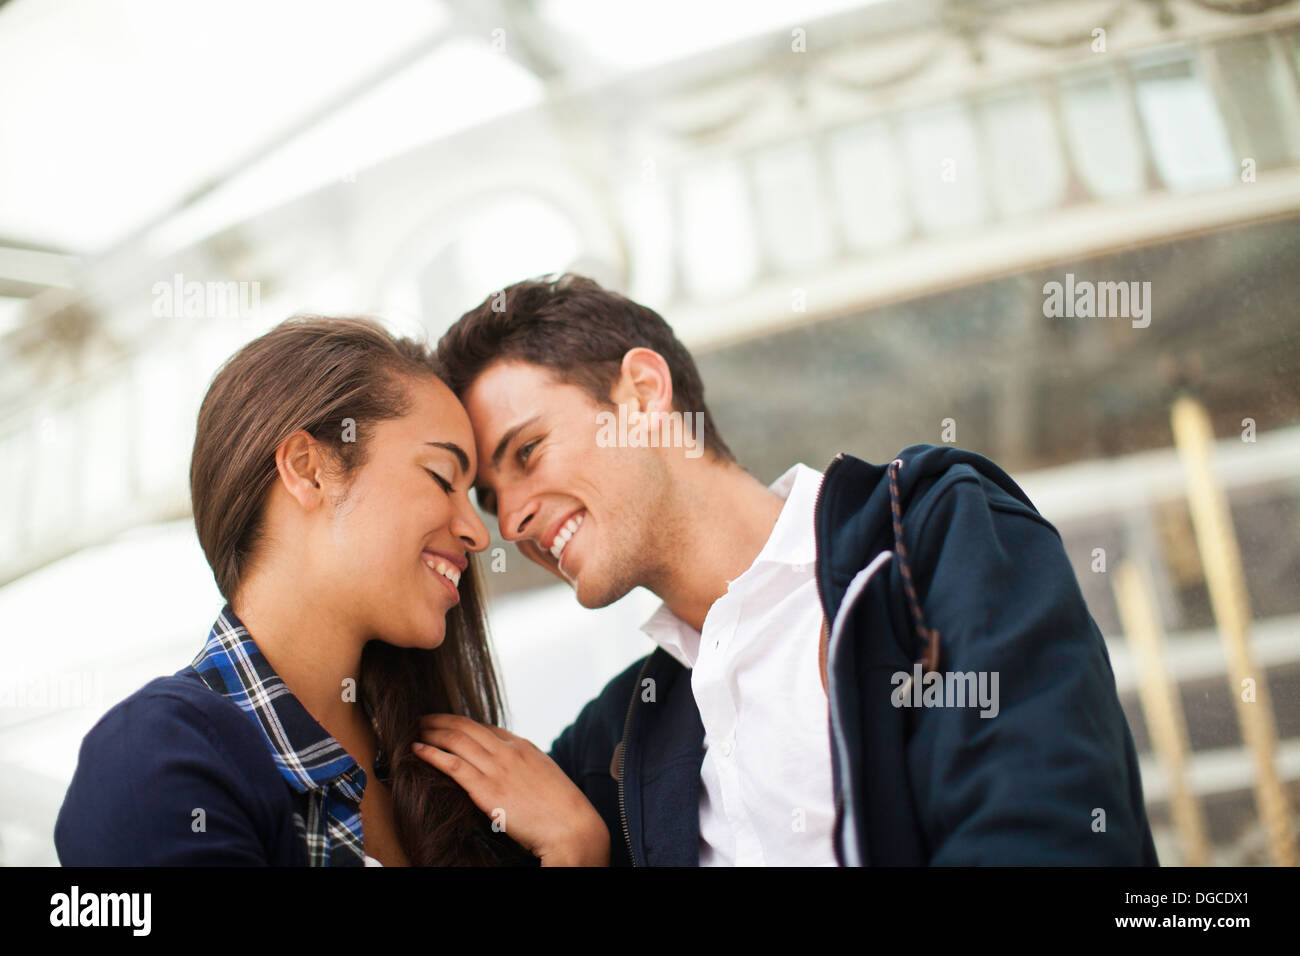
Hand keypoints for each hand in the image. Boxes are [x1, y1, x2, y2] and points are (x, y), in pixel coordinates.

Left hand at [412, 714, 609, 865]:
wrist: (572, 828)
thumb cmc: (562, 811)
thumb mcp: (545, 779)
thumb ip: (526, 770)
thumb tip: (514, 776)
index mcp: (523, 746)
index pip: (485, 727)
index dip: (461, 724)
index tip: (446, 725)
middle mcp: (508, 751)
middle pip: (466, 727)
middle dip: (440, 720)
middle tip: (421, 719)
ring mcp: (497, 768)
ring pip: (455, 740)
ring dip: (431, 732)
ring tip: (413, 730)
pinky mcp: (485, 789)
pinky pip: (452, 764)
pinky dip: (431, 754)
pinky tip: (417, 750)